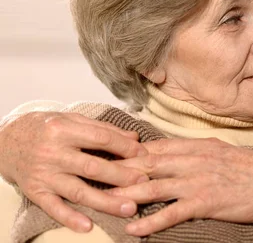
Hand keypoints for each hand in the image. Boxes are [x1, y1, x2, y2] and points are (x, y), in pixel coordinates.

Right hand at [0, 111, 149, 231]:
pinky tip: (88, 226)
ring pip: (78, 190)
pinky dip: (70, 218)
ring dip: (105, 201)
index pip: (101, 138)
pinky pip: (53, 207)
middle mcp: (53, 152)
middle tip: (143, 183)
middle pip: (92, 166)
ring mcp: (44, 174)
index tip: (144, 155)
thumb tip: (134, 137)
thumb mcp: (72, 120)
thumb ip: (103, 129)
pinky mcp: (35, 191)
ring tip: (129, 208)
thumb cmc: (46, 128)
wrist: (7, 140)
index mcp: (64, 129)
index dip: (125, 147)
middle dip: (121, 176)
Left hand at [108, 138, 252, 238]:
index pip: (155, 147)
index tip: (107, 156)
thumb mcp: (223, 151)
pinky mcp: (206, 201)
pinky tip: (135, 230)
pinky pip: (172, 213)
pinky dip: (151, 222)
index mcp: (197, 146)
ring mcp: (198, 180)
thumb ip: (197, 152)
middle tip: (93, 177)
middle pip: (148, 165)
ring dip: (126, 196)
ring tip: (103, 203)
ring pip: (153, 187)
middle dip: (119, 172)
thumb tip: (176, 154)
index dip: (129, 153)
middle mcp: (193, 160)